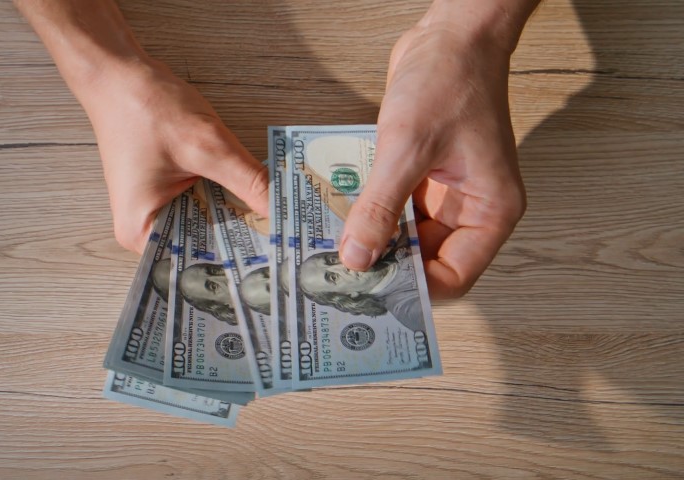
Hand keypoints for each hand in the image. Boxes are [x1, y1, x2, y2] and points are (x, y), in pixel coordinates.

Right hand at [13, 0, 268, 254]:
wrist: (119, 72)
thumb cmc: (144, 108)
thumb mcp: (206, 147)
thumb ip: (249, 182)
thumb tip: (286, 210)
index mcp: (143, 233)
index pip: (200, 263)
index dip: (240, 265)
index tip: (277, 265)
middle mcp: (146, 230)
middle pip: (206, 248)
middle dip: (244, 243)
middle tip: (289, 247)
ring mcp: (156, 211)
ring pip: (209, 226)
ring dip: (239, 219)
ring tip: (281, 227)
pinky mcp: (167, 193)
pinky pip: (205, 206)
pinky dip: (228, 200)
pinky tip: (256, 200)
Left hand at [340, 21, 526, 299]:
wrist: (450, 36)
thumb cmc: (450, 80)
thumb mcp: (408, 147)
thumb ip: (381, 207)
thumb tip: (357, 256)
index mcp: (491, 210)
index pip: (456, 275)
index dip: (417, 290)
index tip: (373, 291)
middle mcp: (472, 209)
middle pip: (428, 260)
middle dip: (388, 267)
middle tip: (344, 277)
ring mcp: (447, 195)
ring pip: (408, 238)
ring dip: (375, 242)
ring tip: (336, 253)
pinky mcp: (423, 178)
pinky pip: (396, 210)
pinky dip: (372, 216)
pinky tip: (342, 221)